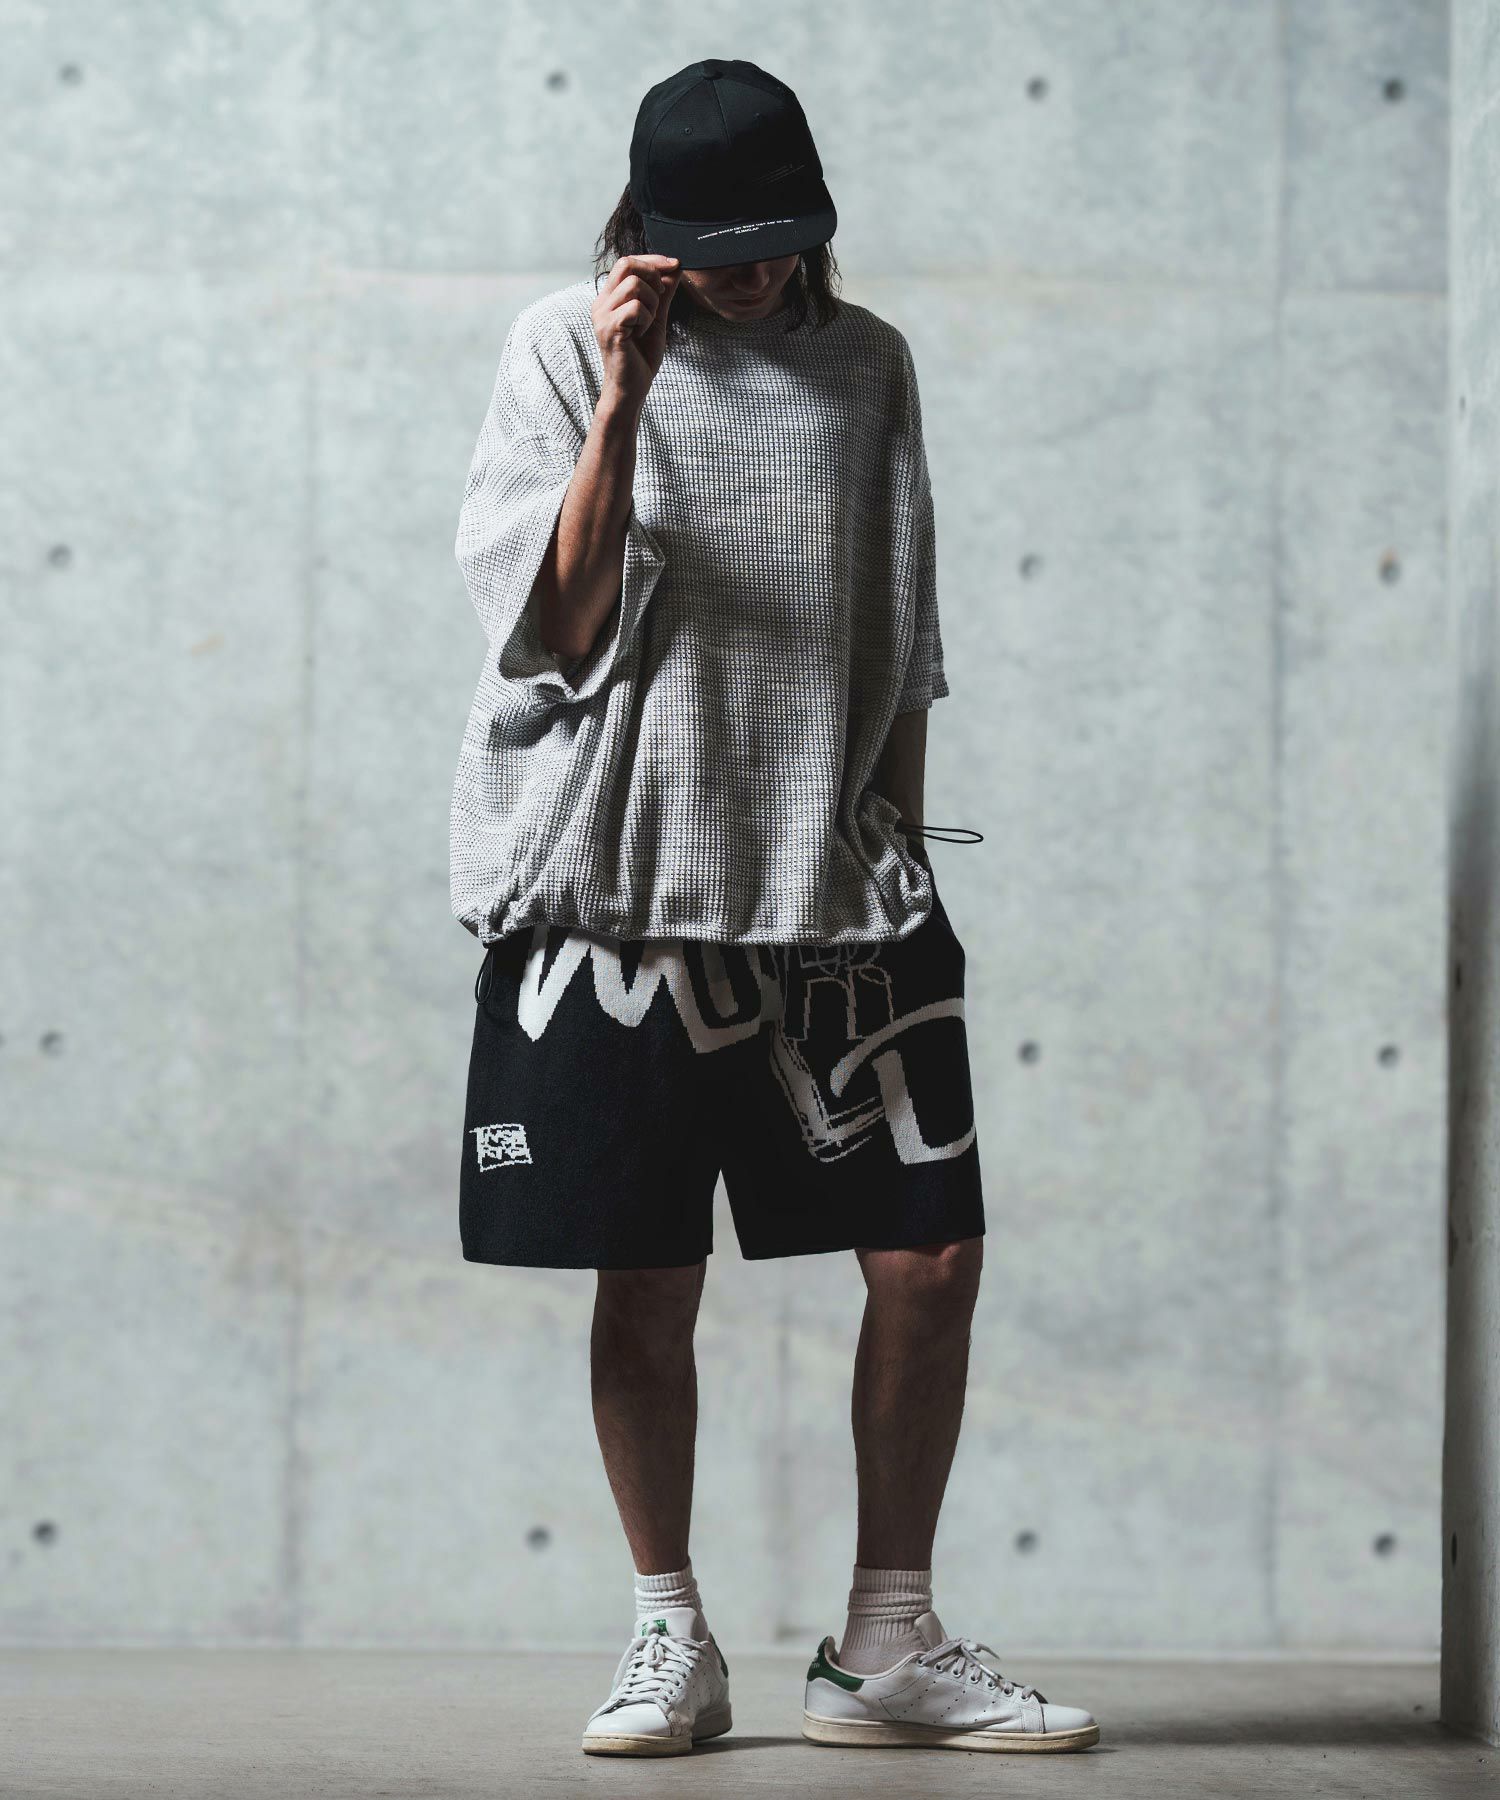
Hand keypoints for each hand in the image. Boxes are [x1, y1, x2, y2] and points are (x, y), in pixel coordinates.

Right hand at [593, 254, 680, 408]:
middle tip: (661, 297)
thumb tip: (675, 267)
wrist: (632, 388)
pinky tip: (641, 333)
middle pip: (626, 264)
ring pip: (634, 285)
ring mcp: (603, 316)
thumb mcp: (657, 318)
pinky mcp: (610, 329)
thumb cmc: (641, 356)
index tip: (675, 265)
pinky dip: (647, 318)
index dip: (653, 260)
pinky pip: (635, 307)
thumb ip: (664, 293)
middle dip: (652, 274)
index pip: (627, 262)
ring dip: (652, 302)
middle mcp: (601, 303)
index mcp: (609, 298)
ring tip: (649, 322)